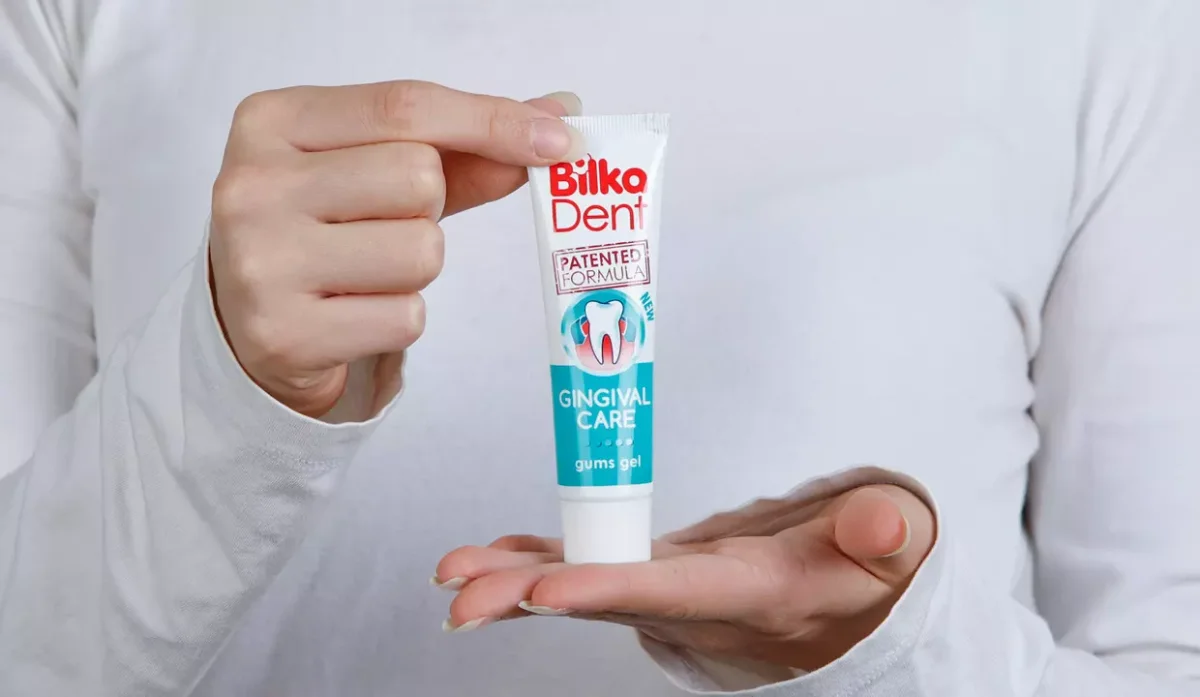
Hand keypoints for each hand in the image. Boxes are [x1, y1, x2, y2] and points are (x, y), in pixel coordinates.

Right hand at [210, 81, 582, 416]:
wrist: (248, 323)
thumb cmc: (325, 230)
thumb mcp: (374, 171)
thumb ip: (462, 146)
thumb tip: (556, 116)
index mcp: (272, 121)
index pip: (404, 107)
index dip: (491, 121)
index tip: (557, 138)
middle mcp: (252, 184)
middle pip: (418, 178)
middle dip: (430, 208)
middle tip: (381, 225)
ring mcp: (261, 261)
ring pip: (421, 251)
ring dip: (417, 268)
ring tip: (365, 271)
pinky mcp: (284, 333)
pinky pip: (407, 317)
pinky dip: (399, 318)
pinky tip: (353, 313)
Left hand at [434, 484, 934, 671]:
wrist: (838, 602)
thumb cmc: (860, 572)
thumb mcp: (890, 550)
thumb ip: (884, 537)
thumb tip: (882, 523)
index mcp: (744, 594)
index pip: (668, 594)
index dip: (605, 592)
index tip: (544, 593)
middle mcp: (689, 602)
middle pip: (599, 598)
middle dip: (526, 598)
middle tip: (459, 596)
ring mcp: (663, 588)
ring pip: (578, 583)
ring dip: (511, 580)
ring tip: (451, 574)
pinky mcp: (652, 568)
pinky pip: (584, 564)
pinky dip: (533, 558)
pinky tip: (491, 553)